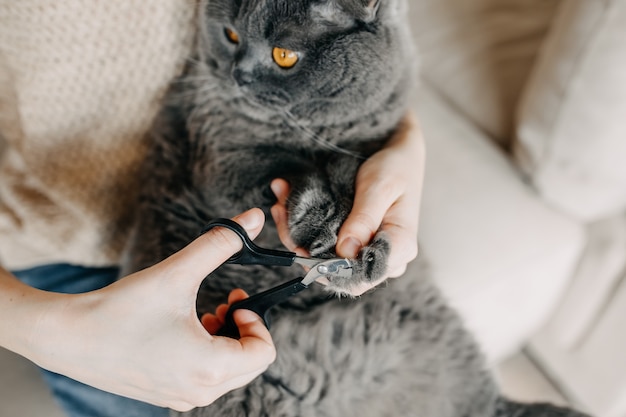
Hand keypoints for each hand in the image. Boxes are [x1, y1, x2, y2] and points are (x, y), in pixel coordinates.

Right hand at [10, 208, 275, 410]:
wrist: (66, 338)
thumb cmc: (120, 310)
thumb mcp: (177, 273)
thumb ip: (220, 244)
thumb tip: (255, 217)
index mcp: (210, 368)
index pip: (264, 353)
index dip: (257, 320)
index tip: (234, 298)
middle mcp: (200, 392)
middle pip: (249, 363)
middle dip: (243, 329)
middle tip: (223, 302)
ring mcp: (181, 398)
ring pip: (228, 372)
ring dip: (224, 340)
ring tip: (202, 314)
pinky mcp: (165, 396)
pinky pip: (204, 380)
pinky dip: (205, 355)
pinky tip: (183, 331)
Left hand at [271, 111, 424, 294]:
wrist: (400, 158)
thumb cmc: (395, 170)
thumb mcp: (379, 187)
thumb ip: (364, 219)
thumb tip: (345, 251)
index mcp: (399, 248)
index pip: (359, 278)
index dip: (326, 269)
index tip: (301, 244)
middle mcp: (385, 259)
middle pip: (337, 274)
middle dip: (303, 248)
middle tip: (281, 212)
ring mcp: (369, 254)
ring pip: (326, 262)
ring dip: (298, 237)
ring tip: (280, 205)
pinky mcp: (356, 246)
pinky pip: (326, 248)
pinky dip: (303, 231)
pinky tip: (287, 207)